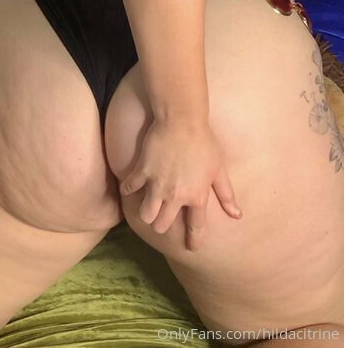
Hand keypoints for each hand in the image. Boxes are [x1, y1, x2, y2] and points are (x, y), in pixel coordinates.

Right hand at [119, 117, 241, 250]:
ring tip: (148, 207)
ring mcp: (157, 184)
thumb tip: (237, 215)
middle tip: (163, 218)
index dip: (193, 241)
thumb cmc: (204, 142)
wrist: (181, 119)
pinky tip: (131, 188)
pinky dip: (129, 191)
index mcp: (197, 196)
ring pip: (146, 215)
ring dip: (147, 214)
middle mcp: (176, 196)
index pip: (195, 227)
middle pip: (162, 225)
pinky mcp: (142, 171)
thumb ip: (226, 194)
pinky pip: (130, 189)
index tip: (191, 248)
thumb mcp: (219, 169)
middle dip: (162, 226)